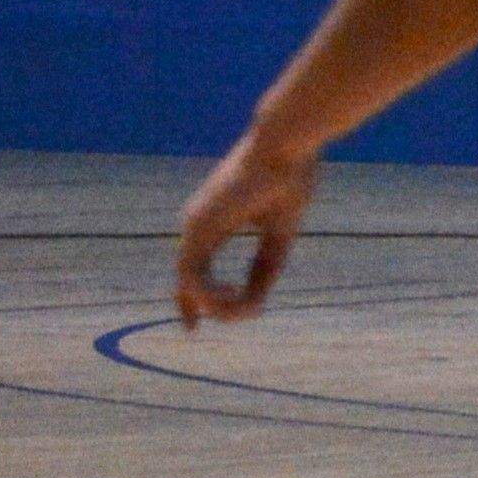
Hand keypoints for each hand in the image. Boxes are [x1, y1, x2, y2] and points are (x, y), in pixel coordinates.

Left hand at [174, 135, 319, 325]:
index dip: (193, 301)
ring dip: (218, 306)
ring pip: (189, 284)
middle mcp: (198, 226)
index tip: (193, 329)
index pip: (193, 270)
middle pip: (188, 283)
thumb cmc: (289, 181)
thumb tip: (254, 302)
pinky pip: (192, 276)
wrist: (287, 148)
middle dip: (207, 310)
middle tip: (248, 315)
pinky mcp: (200, 227)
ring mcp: (195, 226)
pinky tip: (241, 298)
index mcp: (214, 223)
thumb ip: (263, 268)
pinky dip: (211, 296)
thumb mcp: (279, 235)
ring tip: (250, 309)